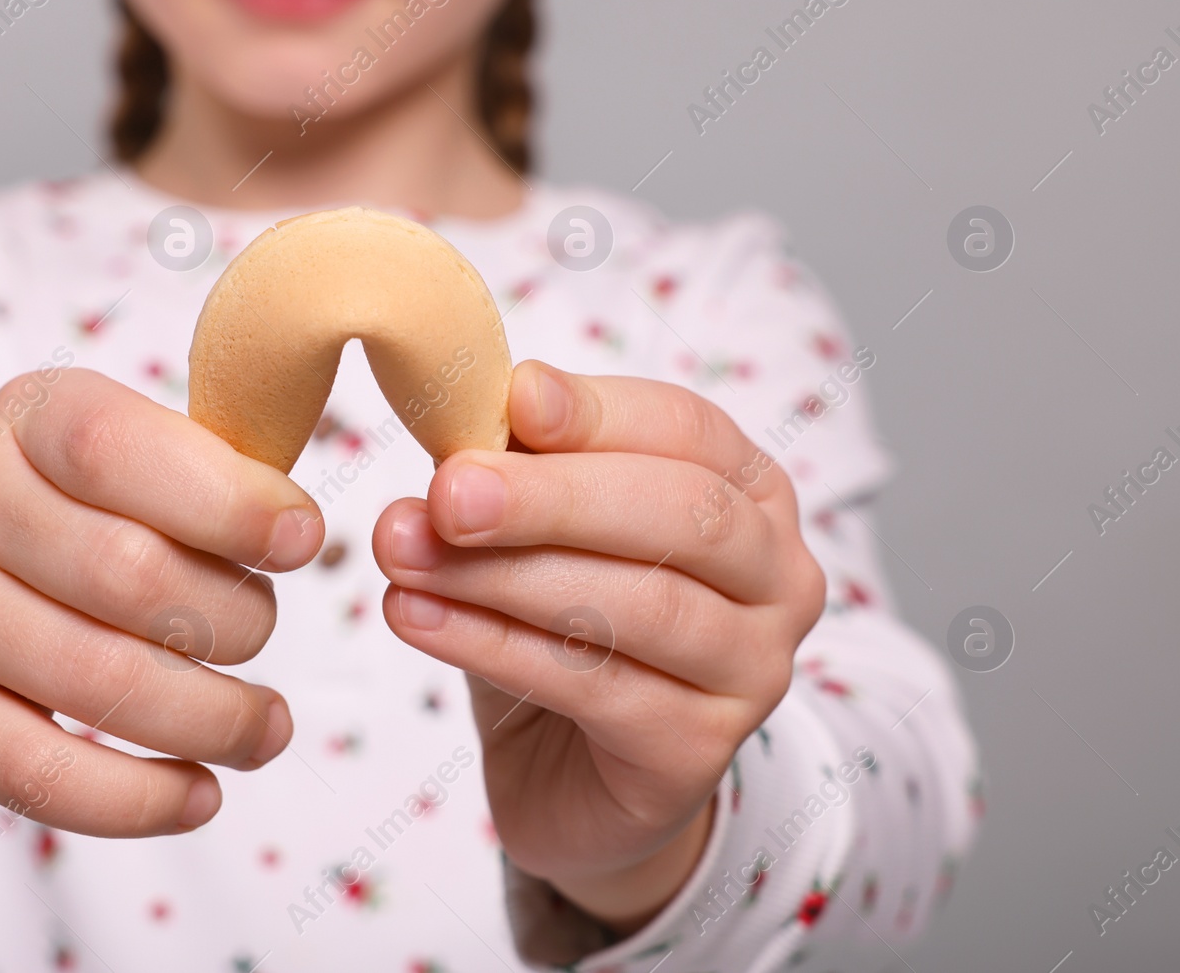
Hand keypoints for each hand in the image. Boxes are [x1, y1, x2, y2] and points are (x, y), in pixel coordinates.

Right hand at [0, 368, 323, 849]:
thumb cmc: (56, 531)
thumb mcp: (115, 467)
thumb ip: (203, 475)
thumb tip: (296, 527)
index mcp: (25, 421)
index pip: (119, 450)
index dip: (228, 500)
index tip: (303, 540)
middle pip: (131, 576)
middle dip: (236, 619)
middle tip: (262, 634)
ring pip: (103, 683)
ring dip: (215, 719)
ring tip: (266, 728)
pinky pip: (46, 775)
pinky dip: (142, 799)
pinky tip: (200, 793)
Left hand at [372, 361, 825, 929]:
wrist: (569, 780)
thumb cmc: (559, 628)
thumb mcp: (537, 531)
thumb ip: (519, 471)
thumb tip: (475, 419)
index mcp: (749, 490)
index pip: (684, 429)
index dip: (597, 412)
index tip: (512, 398)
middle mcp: (776, 575)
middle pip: (679, 514)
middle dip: (552, 498)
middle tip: (448, 492)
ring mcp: (753, 668)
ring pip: (637, 606)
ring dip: (504, 575)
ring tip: (404, 554)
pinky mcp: (701, 750)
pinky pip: (593, 686)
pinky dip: (491, 644)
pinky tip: (416, 617)